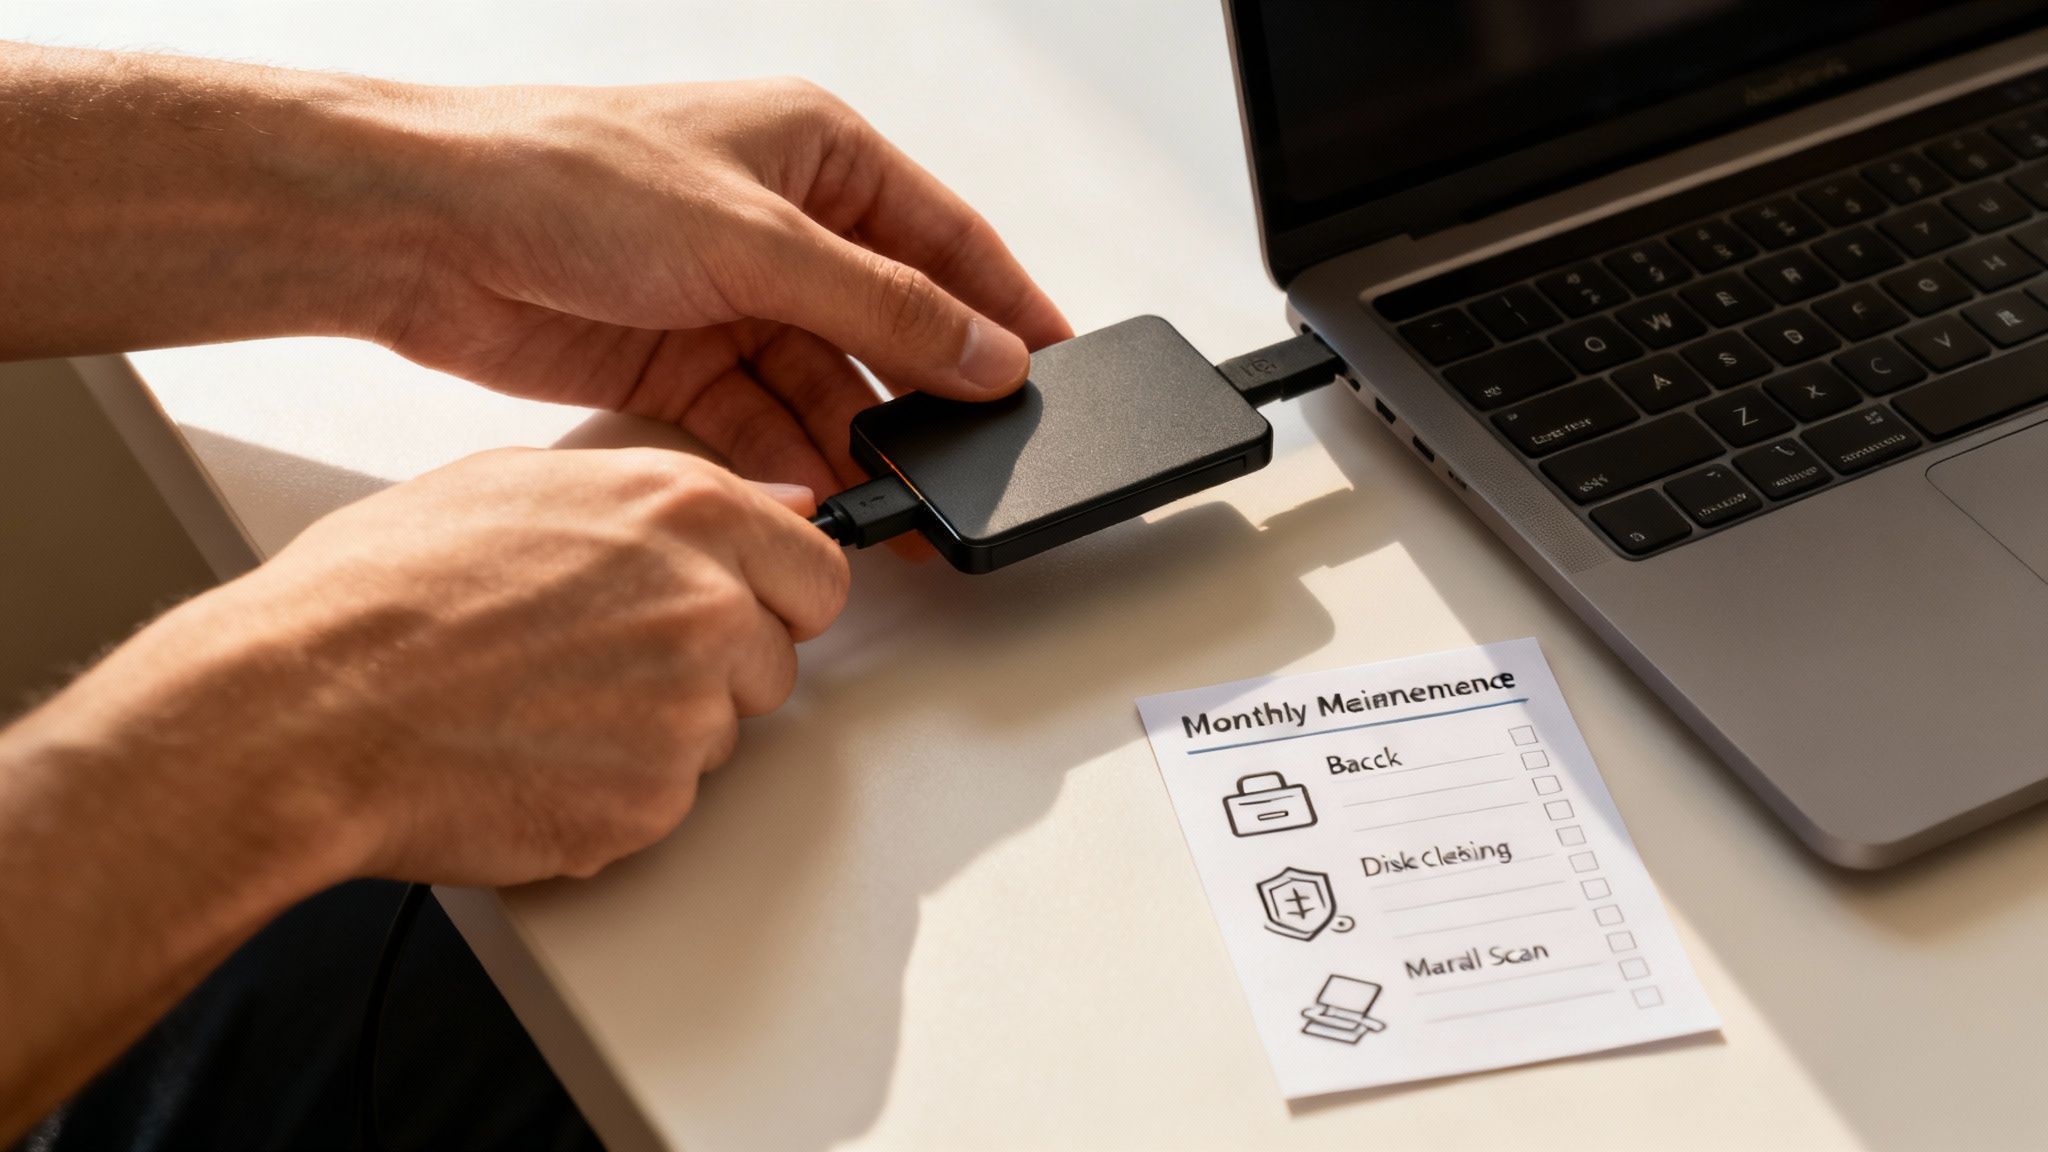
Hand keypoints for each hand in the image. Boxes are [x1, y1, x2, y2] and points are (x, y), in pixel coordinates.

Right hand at [44, 447, 848, 885]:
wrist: (305, 714)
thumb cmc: (380, 597)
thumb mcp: (521, 485)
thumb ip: (663, 497)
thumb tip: (768, 502)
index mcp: (684, 513)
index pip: (818, 570)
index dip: (779, 595)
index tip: (749, 609)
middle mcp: (706, 606)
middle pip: (776, 657)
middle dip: (715, 666)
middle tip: (607, 665)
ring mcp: (688, 711)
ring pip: (720, 733)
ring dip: (660, 731)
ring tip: (545, 707)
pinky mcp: (654, 802)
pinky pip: (668, 800)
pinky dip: (616, 792)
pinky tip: (532, 757)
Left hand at [378, 78, 1073, 495]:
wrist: (420, 230)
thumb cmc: (567, 176)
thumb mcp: (754, 238)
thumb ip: (882, 305)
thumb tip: (987, 352)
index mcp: (816, 152)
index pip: (945, 239)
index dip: (1006, 308)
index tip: (1057, 374)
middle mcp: (780, 223)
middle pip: (887, 325)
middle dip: (926, 397)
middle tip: (974, 467)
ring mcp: (730, 295)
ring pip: (827, 385)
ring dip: (857, 443)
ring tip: (897, 505)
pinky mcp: (679, 361)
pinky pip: (763, 421)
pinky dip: (789, 460)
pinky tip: (818, 497)